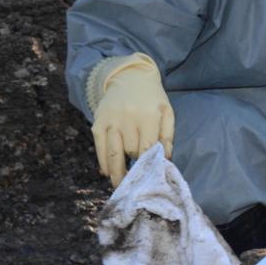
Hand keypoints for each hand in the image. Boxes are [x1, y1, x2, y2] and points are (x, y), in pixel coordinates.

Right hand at [90, 53, 174, 186]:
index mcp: (148, 115)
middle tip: (137, 184)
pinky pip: (100, 148)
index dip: (148, 166)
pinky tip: (108, 173)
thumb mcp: (166, 112)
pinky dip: (104, 164)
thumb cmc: (152, 98)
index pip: (148, 148)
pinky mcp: (97, 123)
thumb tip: (165, 159)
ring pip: (112, 154)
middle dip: (134, 168)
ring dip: (116, 174)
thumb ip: (167, 135)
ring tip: (122, 187)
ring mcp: (110, 121)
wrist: (128, 77)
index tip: (150, 179)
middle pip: (130, 152)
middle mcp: (127, 118)